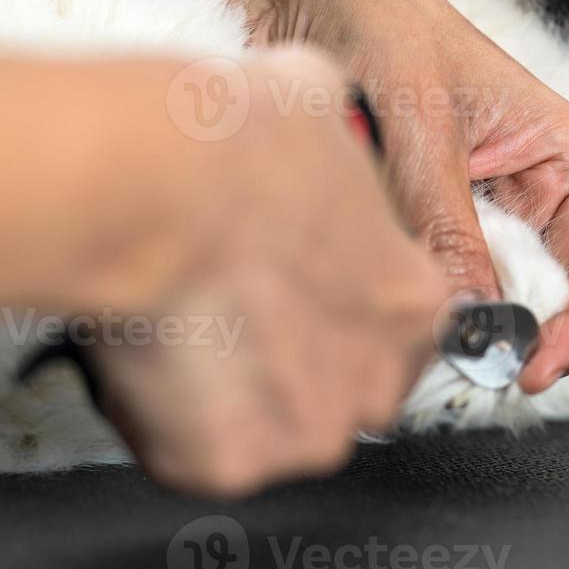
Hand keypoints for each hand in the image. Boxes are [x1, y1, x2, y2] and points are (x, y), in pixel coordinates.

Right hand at [78, 49, 446, 496]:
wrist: (154, 185)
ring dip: (235, 391)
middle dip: (296, 358)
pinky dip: (172, 418)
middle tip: (237, 307)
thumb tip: (313, 121)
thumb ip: (339, 148)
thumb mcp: (320, 103)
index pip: (400, 328)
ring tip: (186, 327)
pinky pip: (199, 452)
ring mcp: (302, 432)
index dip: (341, 304)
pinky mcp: (223, 465)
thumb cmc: (240, 142)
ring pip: (273, 425)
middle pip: (343, 386)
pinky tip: (152, 355)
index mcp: (416, 305)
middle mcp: (376, 383)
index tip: (296, 283)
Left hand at [224, 0, 568, 393]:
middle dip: (518, 338)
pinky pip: (434, 273)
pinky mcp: (422, 210)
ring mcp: (475, 201)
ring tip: (412, 343)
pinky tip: (379, 305)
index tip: (530, 369)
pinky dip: (415, 298)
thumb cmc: (378, 14)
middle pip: (554, 293)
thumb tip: (470, 320)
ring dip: (459, 321)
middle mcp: (529, 184)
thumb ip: (446, 220)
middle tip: (465, 374)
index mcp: (563, 152)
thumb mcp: (421, 120)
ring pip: (489, 291)